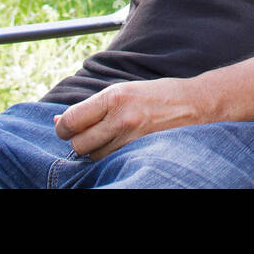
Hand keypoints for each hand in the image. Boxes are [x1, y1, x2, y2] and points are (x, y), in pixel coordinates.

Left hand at [54, 76, 204, 160]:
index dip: (63, 128)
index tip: (68, 128)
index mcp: (114, 96)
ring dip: (96, 151)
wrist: (195, 104)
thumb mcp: (124, 91)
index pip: (71, 121)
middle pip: (79, 144)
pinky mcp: (141, 152)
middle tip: (90, 134)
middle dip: (79, 141)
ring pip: (94, 157)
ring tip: (111, 138)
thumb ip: (92, 106)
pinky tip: (121, 146)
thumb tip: (58, 120)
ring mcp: (132, 138)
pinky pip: (112, 162)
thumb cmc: (157, 95)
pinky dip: (111, 157)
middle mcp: (122, 118)